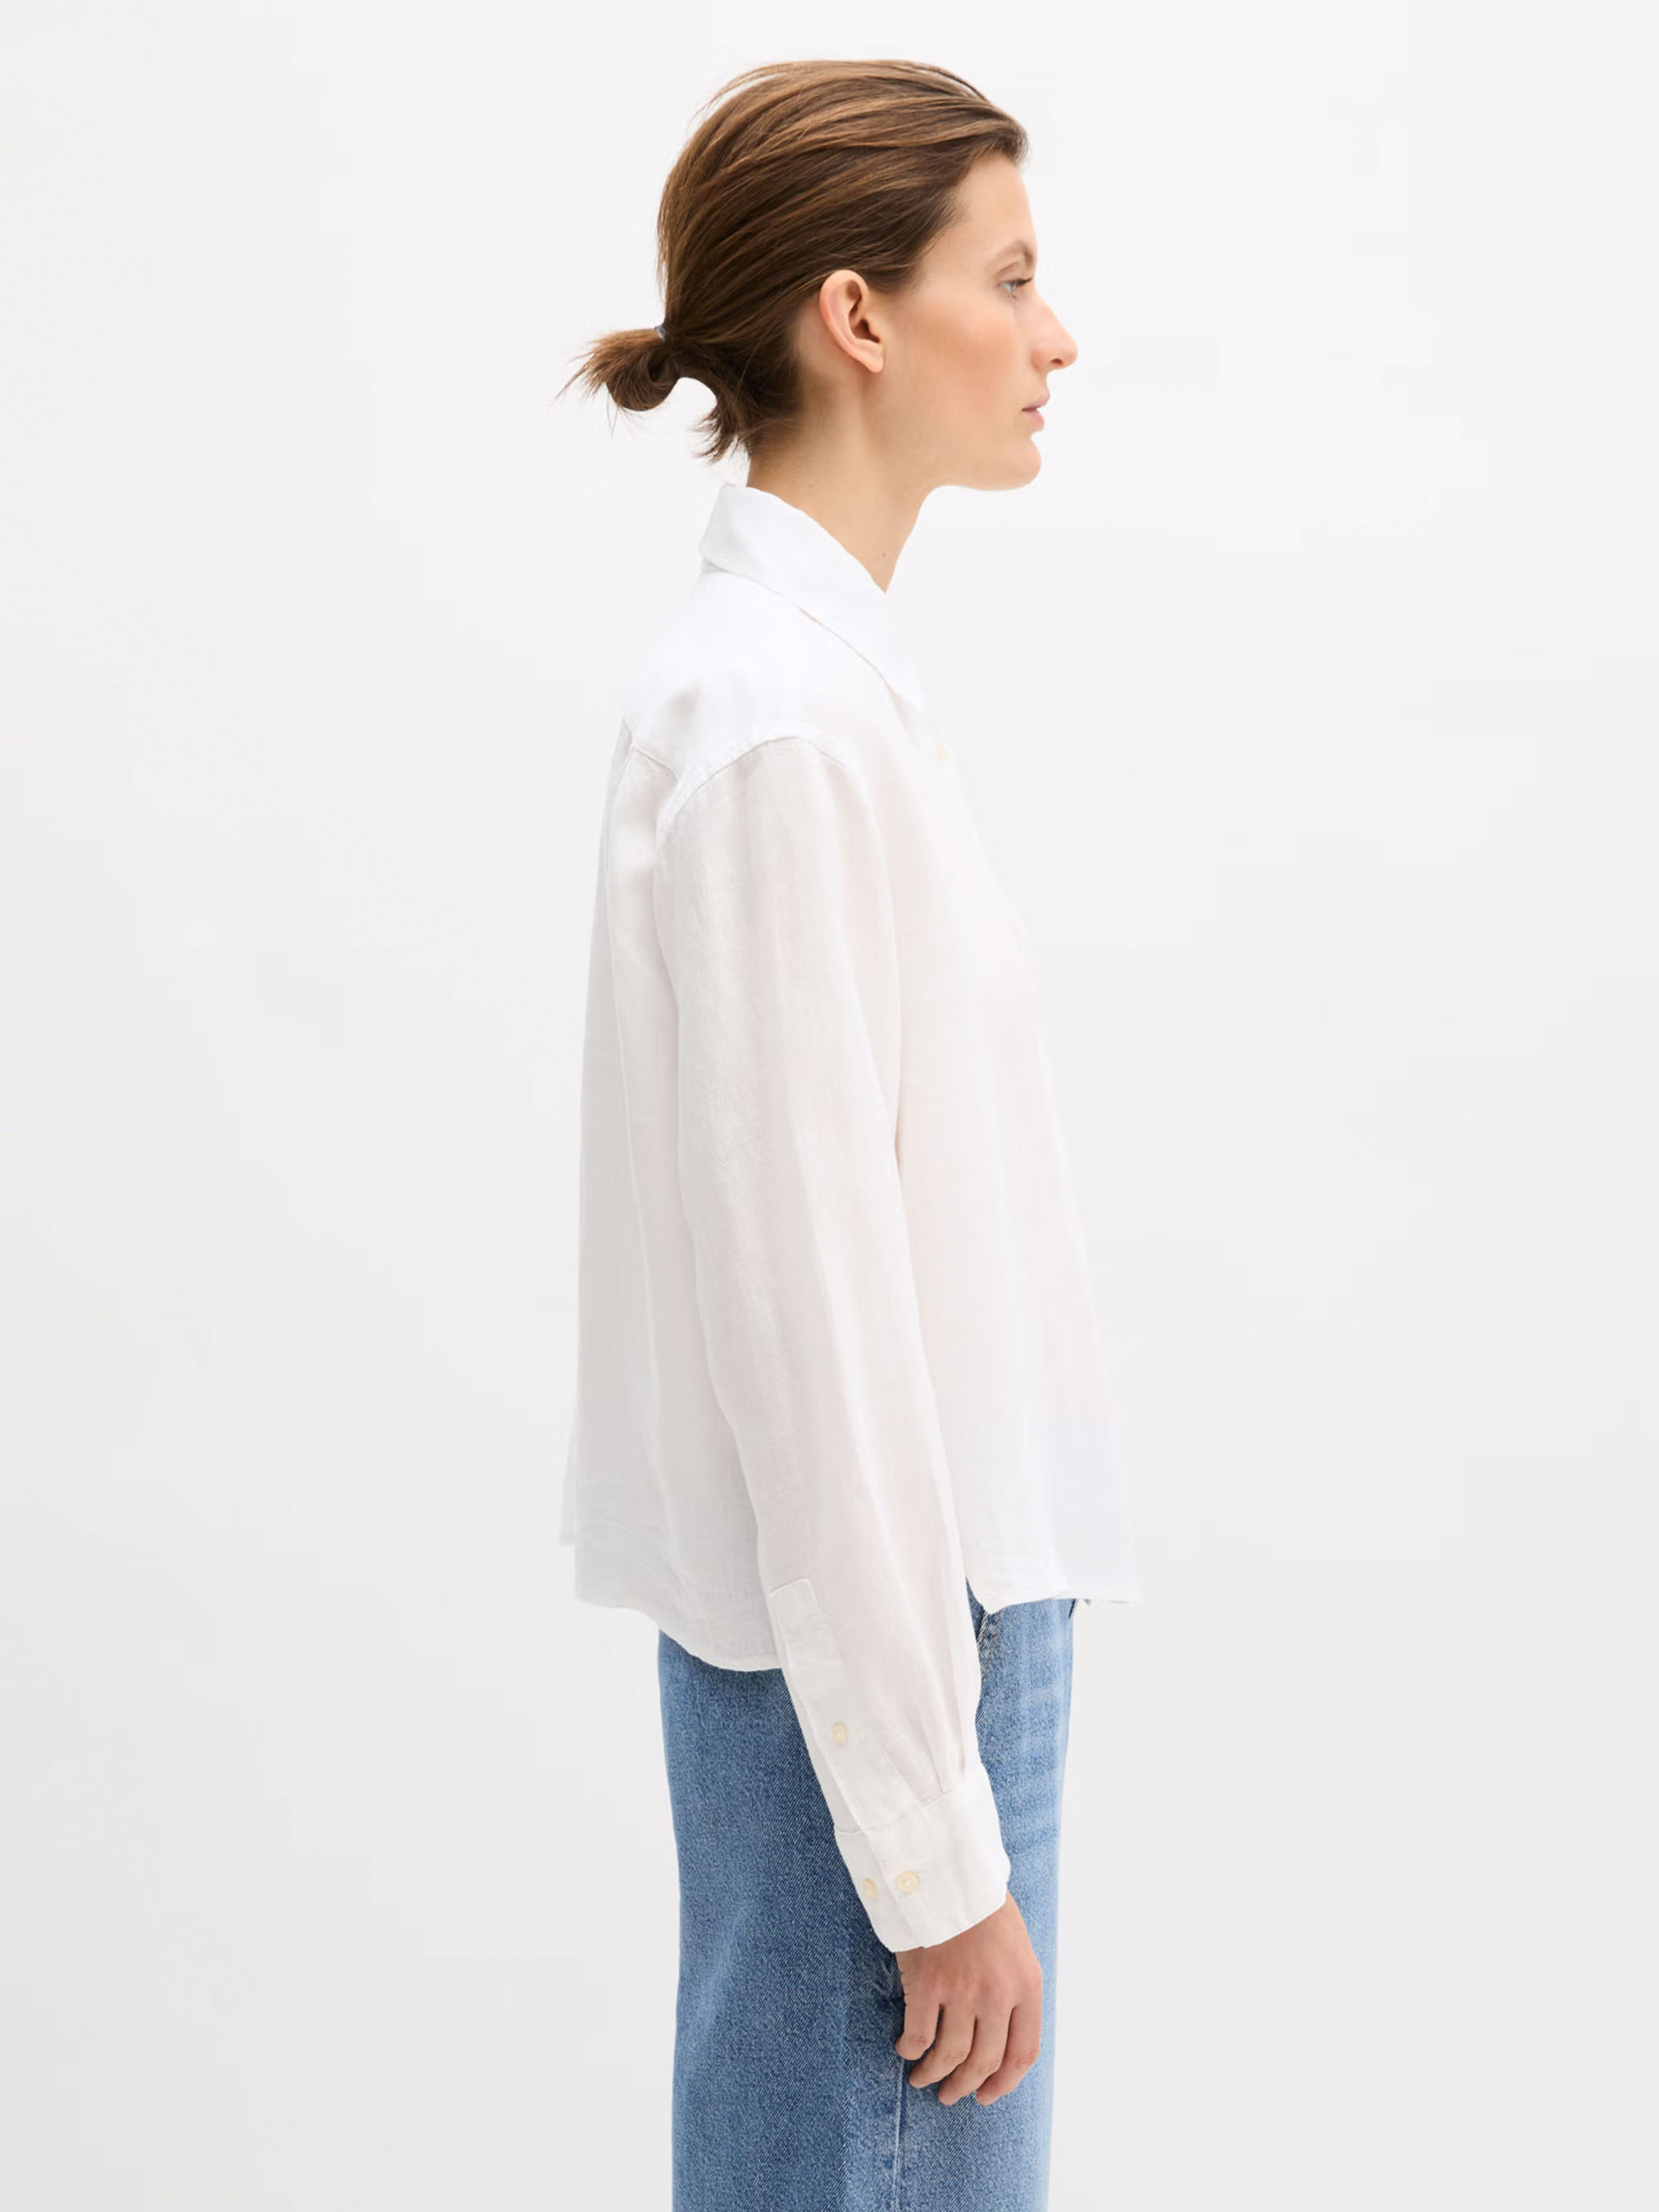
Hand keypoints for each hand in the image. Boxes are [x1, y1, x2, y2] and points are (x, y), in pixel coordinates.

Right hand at [893, 1888, 1041, 2106]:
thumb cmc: (982, 1904)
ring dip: (935, 2074)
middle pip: (985, 2061)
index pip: (1024, 2052)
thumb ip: (1014, 1987)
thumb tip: (1002, 2029)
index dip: (1005, 2082)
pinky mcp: (928, 1985)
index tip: (988, 2095)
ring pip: (951, 2056)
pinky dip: (911, 2049)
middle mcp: (998, 1995)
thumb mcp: (1016, 1945)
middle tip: (951, 2095)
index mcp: (1026, 1984)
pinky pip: (918, 2035)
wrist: (949, 1871)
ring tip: (923, 2079)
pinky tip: (906, 2050)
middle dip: (966, 2086)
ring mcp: (962, 1992)